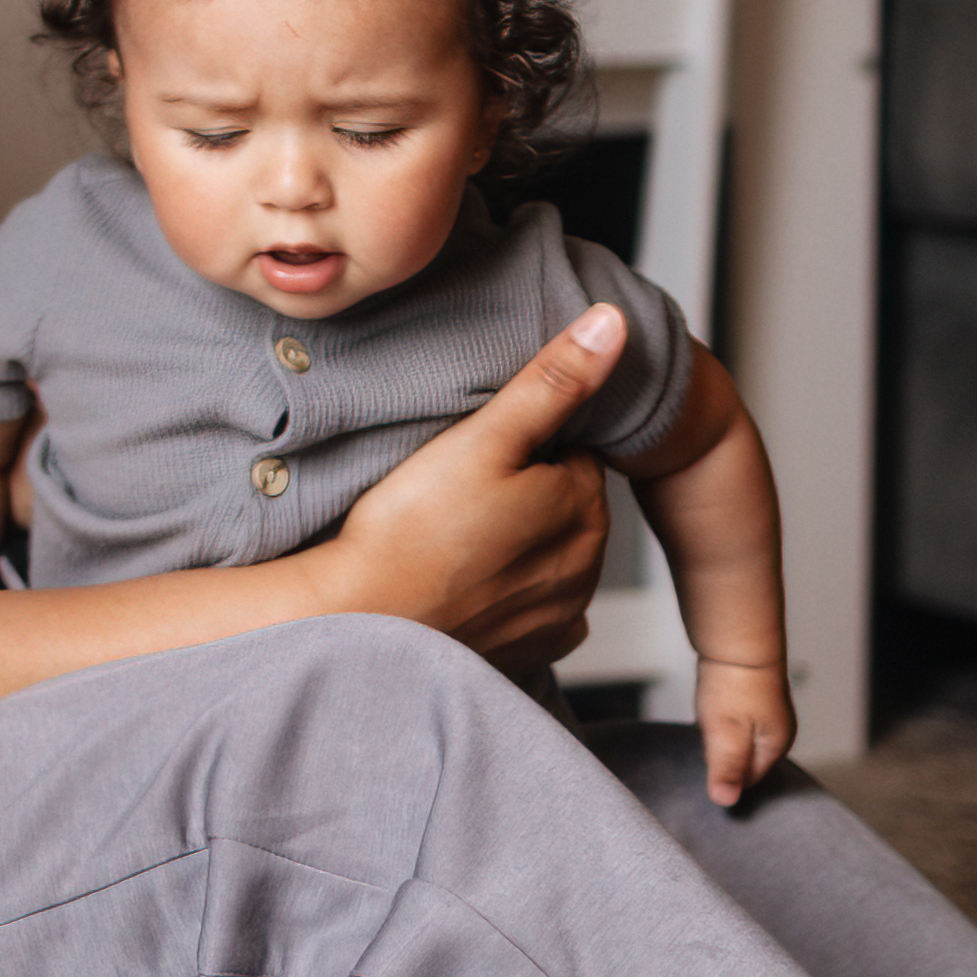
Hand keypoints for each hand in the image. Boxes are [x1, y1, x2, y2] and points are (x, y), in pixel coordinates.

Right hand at [328, 308, 620, 669]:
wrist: (363, 620)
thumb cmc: (413, 527)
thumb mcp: (483, 436)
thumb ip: (552, 381)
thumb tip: (613, 324)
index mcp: (583, 505)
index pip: (574, 451)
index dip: (526, 443)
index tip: (482, 449)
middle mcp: (586, 565)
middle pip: (565, 503)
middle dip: (527, 492)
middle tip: (459, 488)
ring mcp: (559, 614)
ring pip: (552, 555)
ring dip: (521, 543)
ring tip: (457, 532)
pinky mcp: (531, 651)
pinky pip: (538, 610)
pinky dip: (514, 595)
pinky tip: (471, 581)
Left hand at [695, 653, 796, 808]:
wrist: (738, 635)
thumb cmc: (733, 683)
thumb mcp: (725, 734)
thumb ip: (726, 769)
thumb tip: (726, 802)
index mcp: (776, 745)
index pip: (748, 781)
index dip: (723, 773)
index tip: (707, 756)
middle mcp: (779, 731)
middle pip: (745, 762)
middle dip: (723, 756)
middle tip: (708, 734)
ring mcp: (770, 713)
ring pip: (740, 740)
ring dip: (721, 736)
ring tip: (710, 718)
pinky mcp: (756, 697)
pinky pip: (737, 721)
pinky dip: (722, 719)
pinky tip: (712, 708)